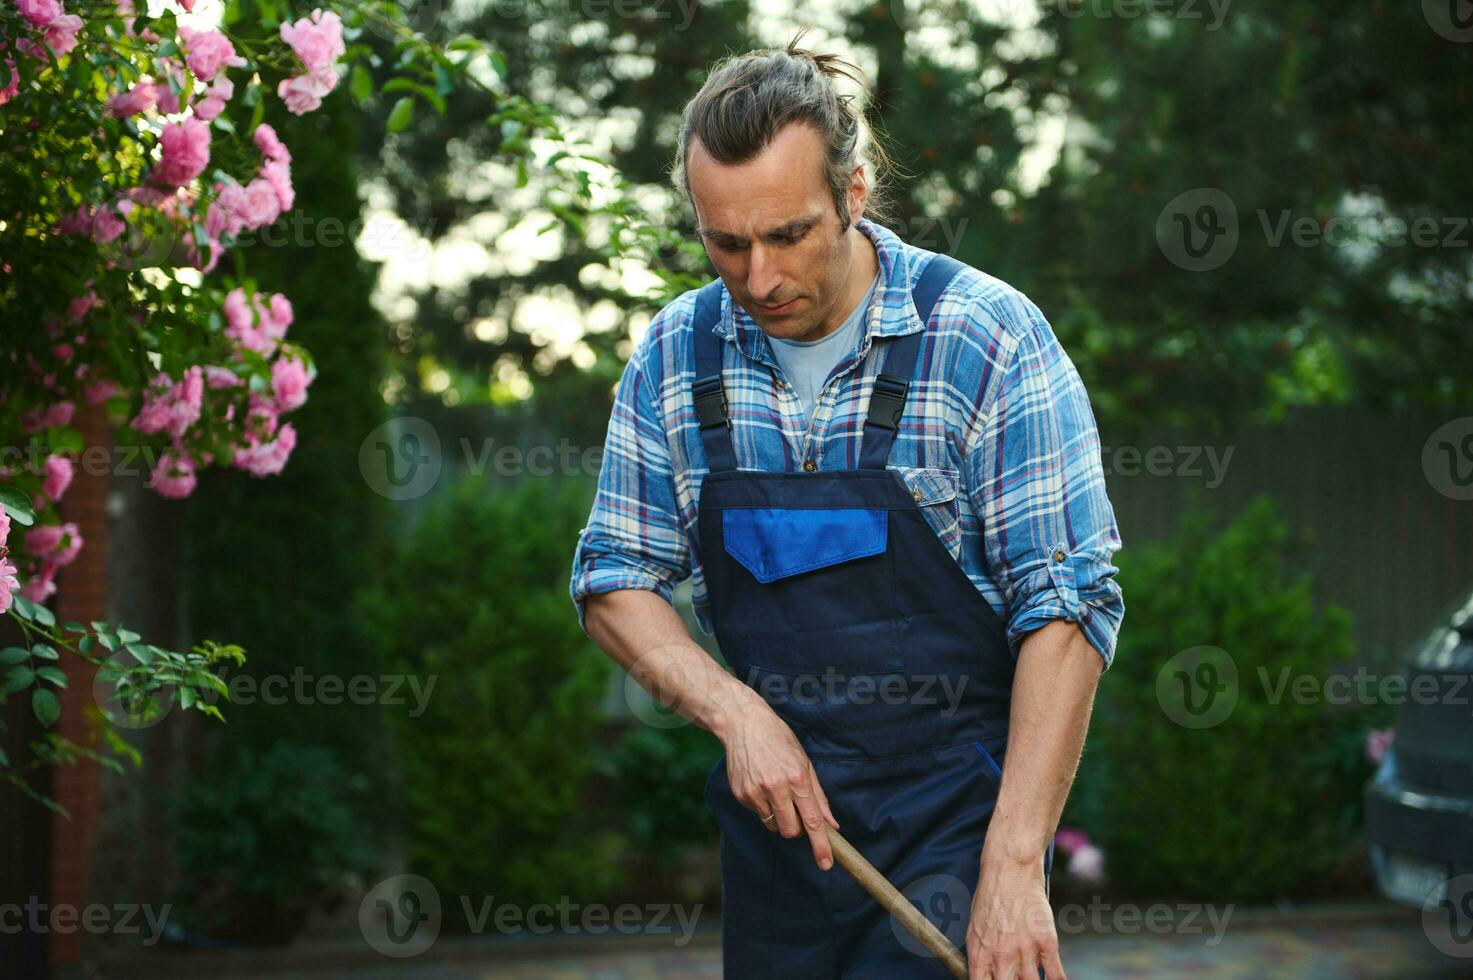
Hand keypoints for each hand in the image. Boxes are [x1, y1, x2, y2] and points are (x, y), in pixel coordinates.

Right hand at [719, 697, 839, 870]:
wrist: (743, 724)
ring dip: (778, 817)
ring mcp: (755, 792)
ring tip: (774, 790)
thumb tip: (831, 824)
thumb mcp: (804, 762)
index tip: (825, 864)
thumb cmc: (779, 740)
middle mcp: (775, 787)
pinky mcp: (741, 794)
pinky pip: (757, 814)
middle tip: (795, 809)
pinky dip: (762, 806)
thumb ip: (818, 796)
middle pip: (790, 831)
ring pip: (772, 825)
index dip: (820, 845)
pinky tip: (760, 784)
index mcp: (796, 778)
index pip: (812, 820)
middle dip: (796, 828)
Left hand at [965, 846, 1062, 978]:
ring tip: (1031, 977)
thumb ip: (982, 954)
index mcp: (980, 953)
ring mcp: (1024, 949)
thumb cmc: (990, 895)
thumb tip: (986, 973)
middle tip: (1016, 978)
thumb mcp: (975, 926)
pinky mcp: (1046, 941)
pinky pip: (1055, 974)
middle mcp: (1001, 956)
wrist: (1009, 869)